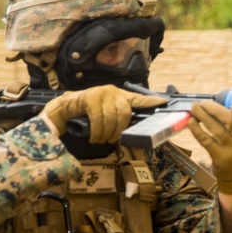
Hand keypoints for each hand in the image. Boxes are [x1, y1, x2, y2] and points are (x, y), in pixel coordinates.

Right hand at [41, 84, 166, 143]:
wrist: (67, 109)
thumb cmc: (90, 114)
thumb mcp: (109, 116)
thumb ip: (121, 119)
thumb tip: (136, 132)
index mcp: (122, 97)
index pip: (140, 99)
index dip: (151, 102)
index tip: (164, 102)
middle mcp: (114, 92)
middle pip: (125, 113)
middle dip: (119, 130)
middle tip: (112, 140)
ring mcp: (101, 92)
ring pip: (111, 117)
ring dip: (106, 133)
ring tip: (100, 139)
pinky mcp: (89, 96)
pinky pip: (97, 118)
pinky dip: (96, 131)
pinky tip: (94, 137)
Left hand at [187, 101, 231, 194]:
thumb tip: (215, 101)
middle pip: (231, 122)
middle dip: (215, 109)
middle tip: (204, 103)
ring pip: (216, 129)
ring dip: (203, 116)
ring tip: (194, 107)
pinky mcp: (219, 157)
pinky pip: (206, 140)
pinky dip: (197, 129)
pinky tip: (191, 121)